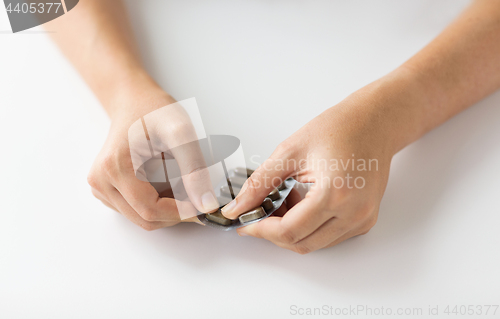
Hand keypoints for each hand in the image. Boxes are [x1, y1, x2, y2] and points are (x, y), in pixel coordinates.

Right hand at [87, 82, 217, 229]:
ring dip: (167, 207)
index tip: (203, 206)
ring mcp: (101, 187)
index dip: (181, 212)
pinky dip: (157, 202)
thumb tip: (205, 204)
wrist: (134, 100)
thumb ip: (194, 169)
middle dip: (175, 212)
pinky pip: (136, 209)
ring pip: (142, 216)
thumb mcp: (180, 132)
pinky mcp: (107, 189)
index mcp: (113, 168)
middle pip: (145, 218)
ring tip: (180, 179)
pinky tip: (166, 181)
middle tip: (197, 194)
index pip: (150, 210)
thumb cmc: (153, 110)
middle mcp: (100, 181)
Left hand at [221, 74, 410, 252]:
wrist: (374, 122)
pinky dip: (310, 227)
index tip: (245, 224)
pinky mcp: (365, 219)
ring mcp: (362, 219)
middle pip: (302, 244)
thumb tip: (237, 207)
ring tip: (284, 200)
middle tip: (260, 212)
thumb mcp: (289, 152)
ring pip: (316, 243)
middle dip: (274, 233)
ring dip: (293, 230)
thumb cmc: (339, 128)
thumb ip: (259, 184)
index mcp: (334, 194)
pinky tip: (303, 202)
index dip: (261, 230)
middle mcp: (353, 213)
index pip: (289, 231)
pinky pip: (331, 236)